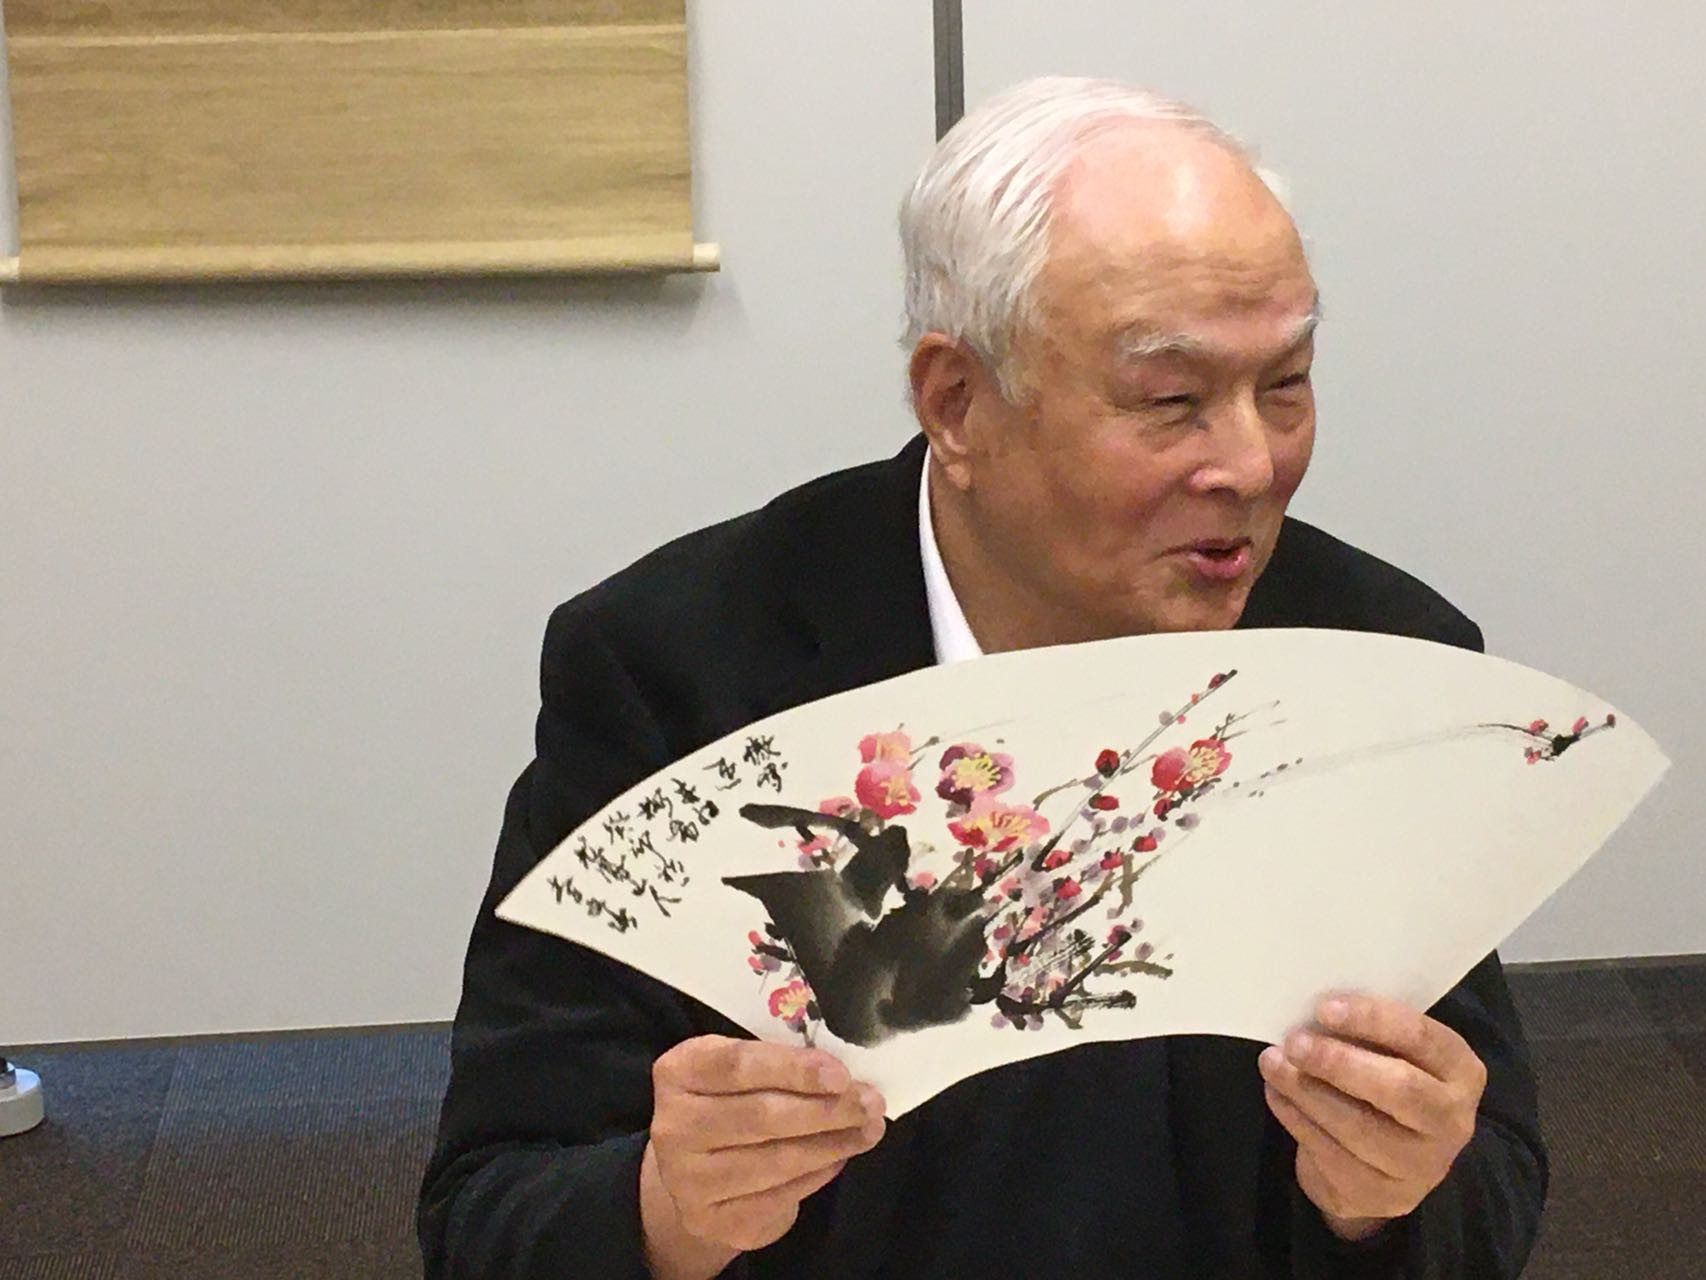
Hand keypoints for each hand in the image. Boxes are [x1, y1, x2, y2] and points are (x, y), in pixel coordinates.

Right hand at [640, 1035, 886, 1277]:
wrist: (697, 1165)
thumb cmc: (732, 1098)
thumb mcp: (743, 1066)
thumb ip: (781, 1063)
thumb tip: (847, 1077)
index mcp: (680, 1071)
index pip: (738, 1065)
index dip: (792, 1069)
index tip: (840, 1075)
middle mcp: (674, 1126)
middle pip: (761, 1116)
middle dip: (826, 1109)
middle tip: (870, 1102)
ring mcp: (688, 1179)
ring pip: (776, 1160)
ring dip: (833, 1143)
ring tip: (869, 1129)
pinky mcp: (712, 1219)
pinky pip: (779, 1196)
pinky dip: (819, 1174)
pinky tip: (840, 1156)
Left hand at [1258, 993, 1486, 1242]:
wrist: (1385, 1164)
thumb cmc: (1383, 1084)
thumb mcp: (1390, 1053)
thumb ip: (1369, 1032)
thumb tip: (1312, 1011)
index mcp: (1461, 1071)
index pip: (1423, 1038)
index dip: (1372, 1019)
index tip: (1323, 1008)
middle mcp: (1453, 1121)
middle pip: (1399, 1088)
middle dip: (1339, 1062)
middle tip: (1294, 1042)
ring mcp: (1422, 1166)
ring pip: (1360, 1127)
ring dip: (1307, 1091)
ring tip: (1272, 1063)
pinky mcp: (1384, 1196)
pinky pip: (1333, 1156)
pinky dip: (1297, 1120)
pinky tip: (1278, 1094)